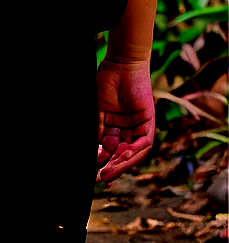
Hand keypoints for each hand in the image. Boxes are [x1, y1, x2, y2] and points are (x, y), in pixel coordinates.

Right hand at [96, 56, 155, 183]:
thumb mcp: (98, 109)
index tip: (94, 174)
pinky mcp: (149, 122)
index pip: (108, 150)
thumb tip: (94, 152)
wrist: (119, 66)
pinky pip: (144, 142)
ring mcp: (138, 127)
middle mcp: (126, 130)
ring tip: (110, 171)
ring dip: (123, 163)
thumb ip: (97, 129)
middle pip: (121, 153)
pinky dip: (135, 150)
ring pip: (133, 152)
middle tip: (102, 177)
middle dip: (112, 166)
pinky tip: (124, 155)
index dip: (103, 162)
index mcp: (112, 127)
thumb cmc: (106, 82)